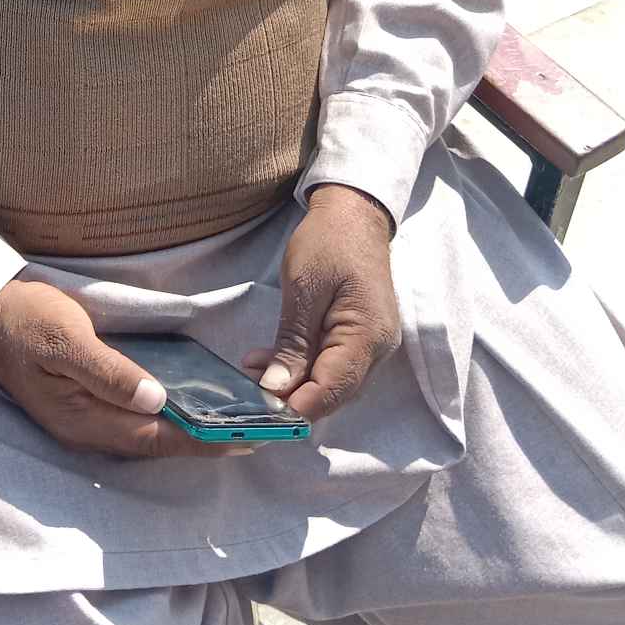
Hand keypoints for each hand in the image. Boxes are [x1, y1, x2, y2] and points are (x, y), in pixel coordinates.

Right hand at [0, 277, 227, 460]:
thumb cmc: (27, 321)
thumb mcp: (66, 340)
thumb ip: (109, 373)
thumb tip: (157, 400)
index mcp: (84, 420)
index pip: (156, 438)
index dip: (201, 442)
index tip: (244, 439)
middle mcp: (88, 430)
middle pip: (157, 444)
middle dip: (204, 442)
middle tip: (254, 434)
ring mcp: (86, 420)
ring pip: (148, 434)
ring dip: (189, 432)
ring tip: (233, 423)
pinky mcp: (86, 405)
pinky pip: (136, 420)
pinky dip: (168, 417)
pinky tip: (189, 405)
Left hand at [242, 184, 400, 422]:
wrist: (354, 213)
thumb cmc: (329, 242)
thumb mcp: (304, 289)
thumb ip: (293, 343)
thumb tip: (277, 390)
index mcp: (367, 337)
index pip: (332, 389)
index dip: (297, 407)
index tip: (258, 410)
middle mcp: (377, 349)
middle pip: (333, 392)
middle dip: (291, 397)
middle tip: (247, 390)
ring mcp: (371, 345)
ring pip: (330, 381)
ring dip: (292, 382)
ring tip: (251, 370)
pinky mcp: (359, 337)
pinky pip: (331, 364)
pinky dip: (301, 366)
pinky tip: (268, 361)